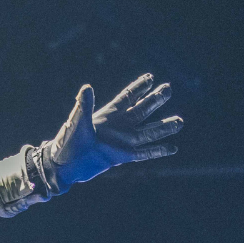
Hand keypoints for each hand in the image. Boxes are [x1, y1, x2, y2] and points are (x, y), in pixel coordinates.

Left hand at [42, 73, 181, 189]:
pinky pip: (144, 153)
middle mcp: (118, 126)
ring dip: (163, 127)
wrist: (64, 165)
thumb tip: (86, 87)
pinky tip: (172, 148)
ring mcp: (122, 141)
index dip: (138, 88)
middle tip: (168, 88)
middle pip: (141, 110)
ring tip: (180, 121)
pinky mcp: (122, 156)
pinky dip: (158, 151)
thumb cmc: (67, 141)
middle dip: (155, 100)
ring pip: (148, 132)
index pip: (127, 97)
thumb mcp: (77, 120)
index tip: (150, 77)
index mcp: (108, 114)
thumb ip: (84, 105)